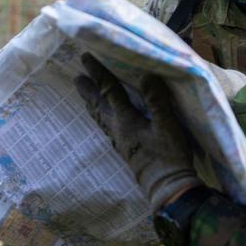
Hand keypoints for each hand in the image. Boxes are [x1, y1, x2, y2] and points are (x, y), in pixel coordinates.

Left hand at [73, 53, 201, 212]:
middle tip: (76, 76)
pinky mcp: (125, 148)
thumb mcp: (167, 124)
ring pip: (101, 117)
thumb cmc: (169, 154)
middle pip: (99, 105)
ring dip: (92, 104)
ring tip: (84, 96)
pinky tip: (105, 120)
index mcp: (125, 119)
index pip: (109, 91)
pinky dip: (101, 117)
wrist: (167, 187)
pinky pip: (107, 126)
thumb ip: (157, 99)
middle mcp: (117, 128)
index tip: (86, 58)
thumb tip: (147, 74)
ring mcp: (120, 140)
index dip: (98, 74)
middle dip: (88, 89)